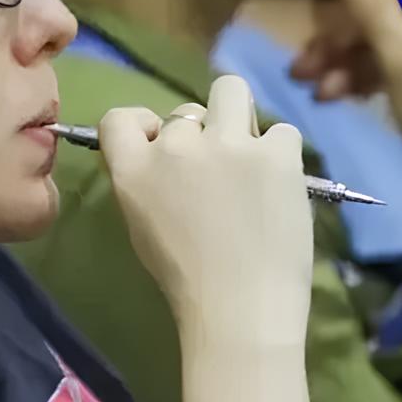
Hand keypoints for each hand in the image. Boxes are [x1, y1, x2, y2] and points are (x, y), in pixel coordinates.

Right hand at [100, 75, 313, 339]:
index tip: (162, 145)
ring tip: (251, 158)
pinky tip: (280, 186)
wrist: (240, 309)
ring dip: (239, 118)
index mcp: (134, 170)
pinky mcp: (276, 153)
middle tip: (218, 172)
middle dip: (201, 134)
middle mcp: (175, 146)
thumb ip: (146, 183)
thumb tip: (164, 156)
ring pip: (232, 92)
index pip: (119, 118)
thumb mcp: (142, 228)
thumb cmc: (187, 282)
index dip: (144, 124)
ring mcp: (228, 144)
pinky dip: (281, 154)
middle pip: (185, 110)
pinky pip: (281, 131)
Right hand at [293, 0, 401, 167]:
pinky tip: (332, 95)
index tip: (318, 0)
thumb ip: (372, 1)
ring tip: (309, 84)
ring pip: (378, 32)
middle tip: (304, 60)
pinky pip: (386, 55)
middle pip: (384, 0)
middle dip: (340, 29)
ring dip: (341, 56)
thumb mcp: (397, 56)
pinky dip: (358, 71)